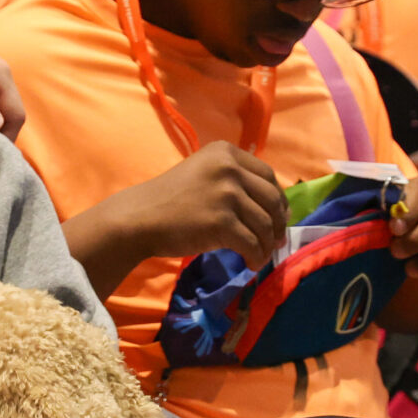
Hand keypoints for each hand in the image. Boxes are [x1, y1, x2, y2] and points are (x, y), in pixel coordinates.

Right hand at [122, 141, 288, 267]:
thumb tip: (273, 207)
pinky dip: (256, 257)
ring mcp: (226, 195)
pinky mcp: (222, 222)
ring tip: (261, 256)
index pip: (267, 176)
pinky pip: (252, 244)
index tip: (278, 216)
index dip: (277, 199)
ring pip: (265, 224)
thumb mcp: (202, 173)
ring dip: (267, 245)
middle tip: (276, 241)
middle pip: (272, 199)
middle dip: (279, 223)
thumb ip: (232, 180)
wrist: (138, 218)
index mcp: (225, 153)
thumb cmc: (167, 199)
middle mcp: (229, 168)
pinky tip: (251, 264)